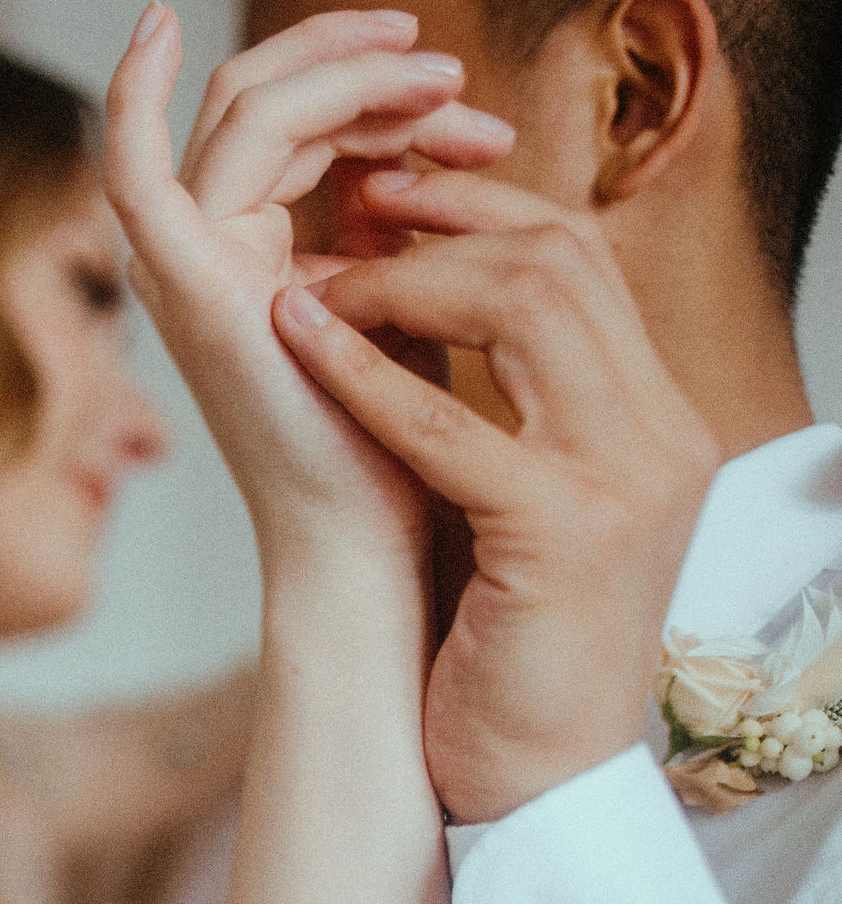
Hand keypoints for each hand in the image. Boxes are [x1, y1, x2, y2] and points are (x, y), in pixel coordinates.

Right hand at [104, 4, 513, 562]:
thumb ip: (393, 234)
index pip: (303, 131)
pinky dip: (130, 93)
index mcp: (255, 255)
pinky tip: (154, 24)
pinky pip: (133, 167)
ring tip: (439, 74)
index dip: (385, 102)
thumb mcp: (401, 309)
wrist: (368, 541)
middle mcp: (208, 250)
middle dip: (370, 76)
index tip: (482, 125)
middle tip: (457, 77)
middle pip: (270, 104)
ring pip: (244, 112)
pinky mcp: (185, 285)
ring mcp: (188, 264)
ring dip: (338, 72)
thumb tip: (421, 159)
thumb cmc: (395, 440)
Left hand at [272, 168, 720, 822]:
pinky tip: (302, 336)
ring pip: (527, 304)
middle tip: (354, 213)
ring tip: (324, 293)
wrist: (546, 769)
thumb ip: (499, 384)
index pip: (581, 254)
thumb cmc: (508, 620)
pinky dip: (369, 372)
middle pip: (563, 255)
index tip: (393, 195)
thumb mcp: (519, 479)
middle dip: (447, 219)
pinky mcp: (566, 539)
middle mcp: (660, 432)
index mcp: (652, 411)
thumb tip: (411, 273)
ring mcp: (626, 481)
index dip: (482, 206)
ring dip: (406, 283)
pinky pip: (452, 424)